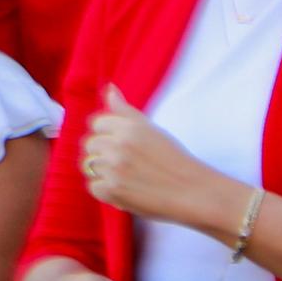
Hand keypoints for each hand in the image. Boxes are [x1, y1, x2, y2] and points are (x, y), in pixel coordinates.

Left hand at [78, 87, 228, 228]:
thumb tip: (109, 88)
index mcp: (129, 128)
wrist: (193, 191)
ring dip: (103, 172)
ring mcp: (114, 169)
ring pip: (89, 165)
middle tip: (126, 163)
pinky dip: (106, 190)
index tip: (123, 146)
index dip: (107, 135)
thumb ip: (126, 111)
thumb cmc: (175, 160)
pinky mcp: (112, 191)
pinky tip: (124, 188)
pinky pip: (93, 187)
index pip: (97, 124)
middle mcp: (119, 145)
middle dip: (103, 153)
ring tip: (125, 176)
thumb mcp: (153, 130)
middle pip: (90, 144)